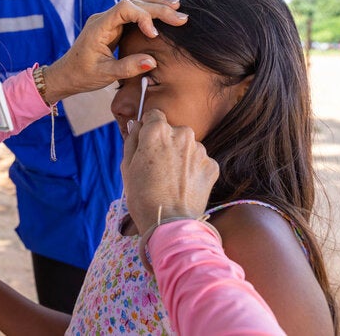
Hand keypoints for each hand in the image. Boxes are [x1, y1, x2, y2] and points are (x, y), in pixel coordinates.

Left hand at [43, 0, 186, 102]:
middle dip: (158, 8)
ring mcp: (108, 20)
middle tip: (181, 17)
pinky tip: (165, 10)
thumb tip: (152, 61)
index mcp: (98, 27)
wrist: (66, 75)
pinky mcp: (113, 25)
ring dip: (156, 5)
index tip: (153, 35)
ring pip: (135, 4)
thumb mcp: (105, 74)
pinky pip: (133, 12)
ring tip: (177, 8)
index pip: (124, 9)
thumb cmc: (82, 75)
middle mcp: (103, 18)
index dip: (143, 17)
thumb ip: (127, 67)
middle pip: (134, 3)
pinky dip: (149, 11)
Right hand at [121, 109, 218, 234]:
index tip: (146, 142)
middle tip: (157, 167)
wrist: (170, 224)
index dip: (148, 129)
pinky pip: (199, 161)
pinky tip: (183, 186)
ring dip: (180, 157)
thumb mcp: (127, 166)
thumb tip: (137, 125)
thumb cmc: (142, 196)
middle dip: (165, 143)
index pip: (154, 115)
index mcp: (157, 131)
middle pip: (172, 131)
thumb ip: (132, 140)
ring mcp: (200, 150)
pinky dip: (192, 170)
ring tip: (171, 180)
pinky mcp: (212, 166)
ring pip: (187, 146)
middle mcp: (182, 134)